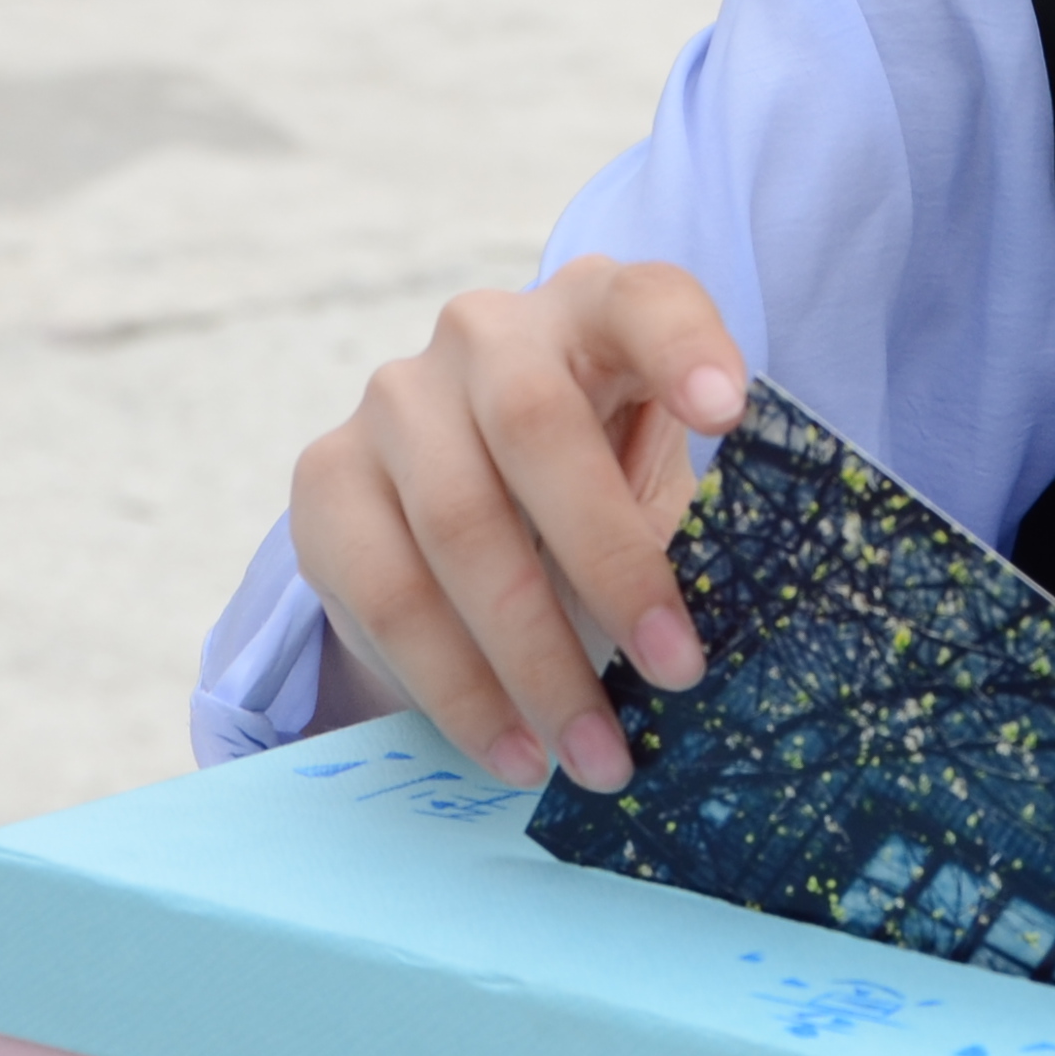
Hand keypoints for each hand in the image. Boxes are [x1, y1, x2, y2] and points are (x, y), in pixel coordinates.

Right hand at [284, 257, 746, 796]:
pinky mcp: (325, 478)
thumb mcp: (652, 480)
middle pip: (536, 427)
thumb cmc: (593, 489)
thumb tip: (710, 637)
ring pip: (457, 526)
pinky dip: (456, 689)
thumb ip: (688, 521)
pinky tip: (511, 748)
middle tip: (676, 673)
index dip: (684, 346)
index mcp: (592, 310)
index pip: (641, 299)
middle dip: (613, 564)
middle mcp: (485, 335)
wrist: (459, 509)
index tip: (729, 413)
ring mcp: (393, 400)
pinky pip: (385, 593)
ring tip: (595, 756)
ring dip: (533, 660)